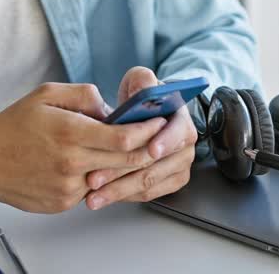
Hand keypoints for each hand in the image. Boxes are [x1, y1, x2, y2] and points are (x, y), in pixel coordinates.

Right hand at [0, 83, 165, 213]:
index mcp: (70, 132)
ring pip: (110, 177)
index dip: (149, 130)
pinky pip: (91, 190)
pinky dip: (97, 177)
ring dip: (121, 165)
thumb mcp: (47, 94)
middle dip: (147, 148)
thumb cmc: (13, 126)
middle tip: (158, 137)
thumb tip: (113, 109)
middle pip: (126, 161)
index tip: (160, 122)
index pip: (125, 137)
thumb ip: (84, 95)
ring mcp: (68, 187)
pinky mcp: (63, 203)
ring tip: (123, 149)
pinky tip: (89, 164)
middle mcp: (71, 163)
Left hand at [83, 66, 197, 209]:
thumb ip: (143, 81)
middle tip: (96, 179)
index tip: (150, 150)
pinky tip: (103, 198)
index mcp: (182, 120)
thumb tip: (143, 91)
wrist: (147, 115)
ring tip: (93, 196)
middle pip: (156, 165)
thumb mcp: (141, 81)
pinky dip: (124, 197)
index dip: (165, 141)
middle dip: (123, 174)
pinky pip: (147, 195)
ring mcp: (179, 166)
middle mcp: (185, 146)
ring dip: (119, 191)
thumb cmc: (143, 99)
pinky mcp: (169, 182)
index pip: (178, 132)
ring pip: (149, 183)